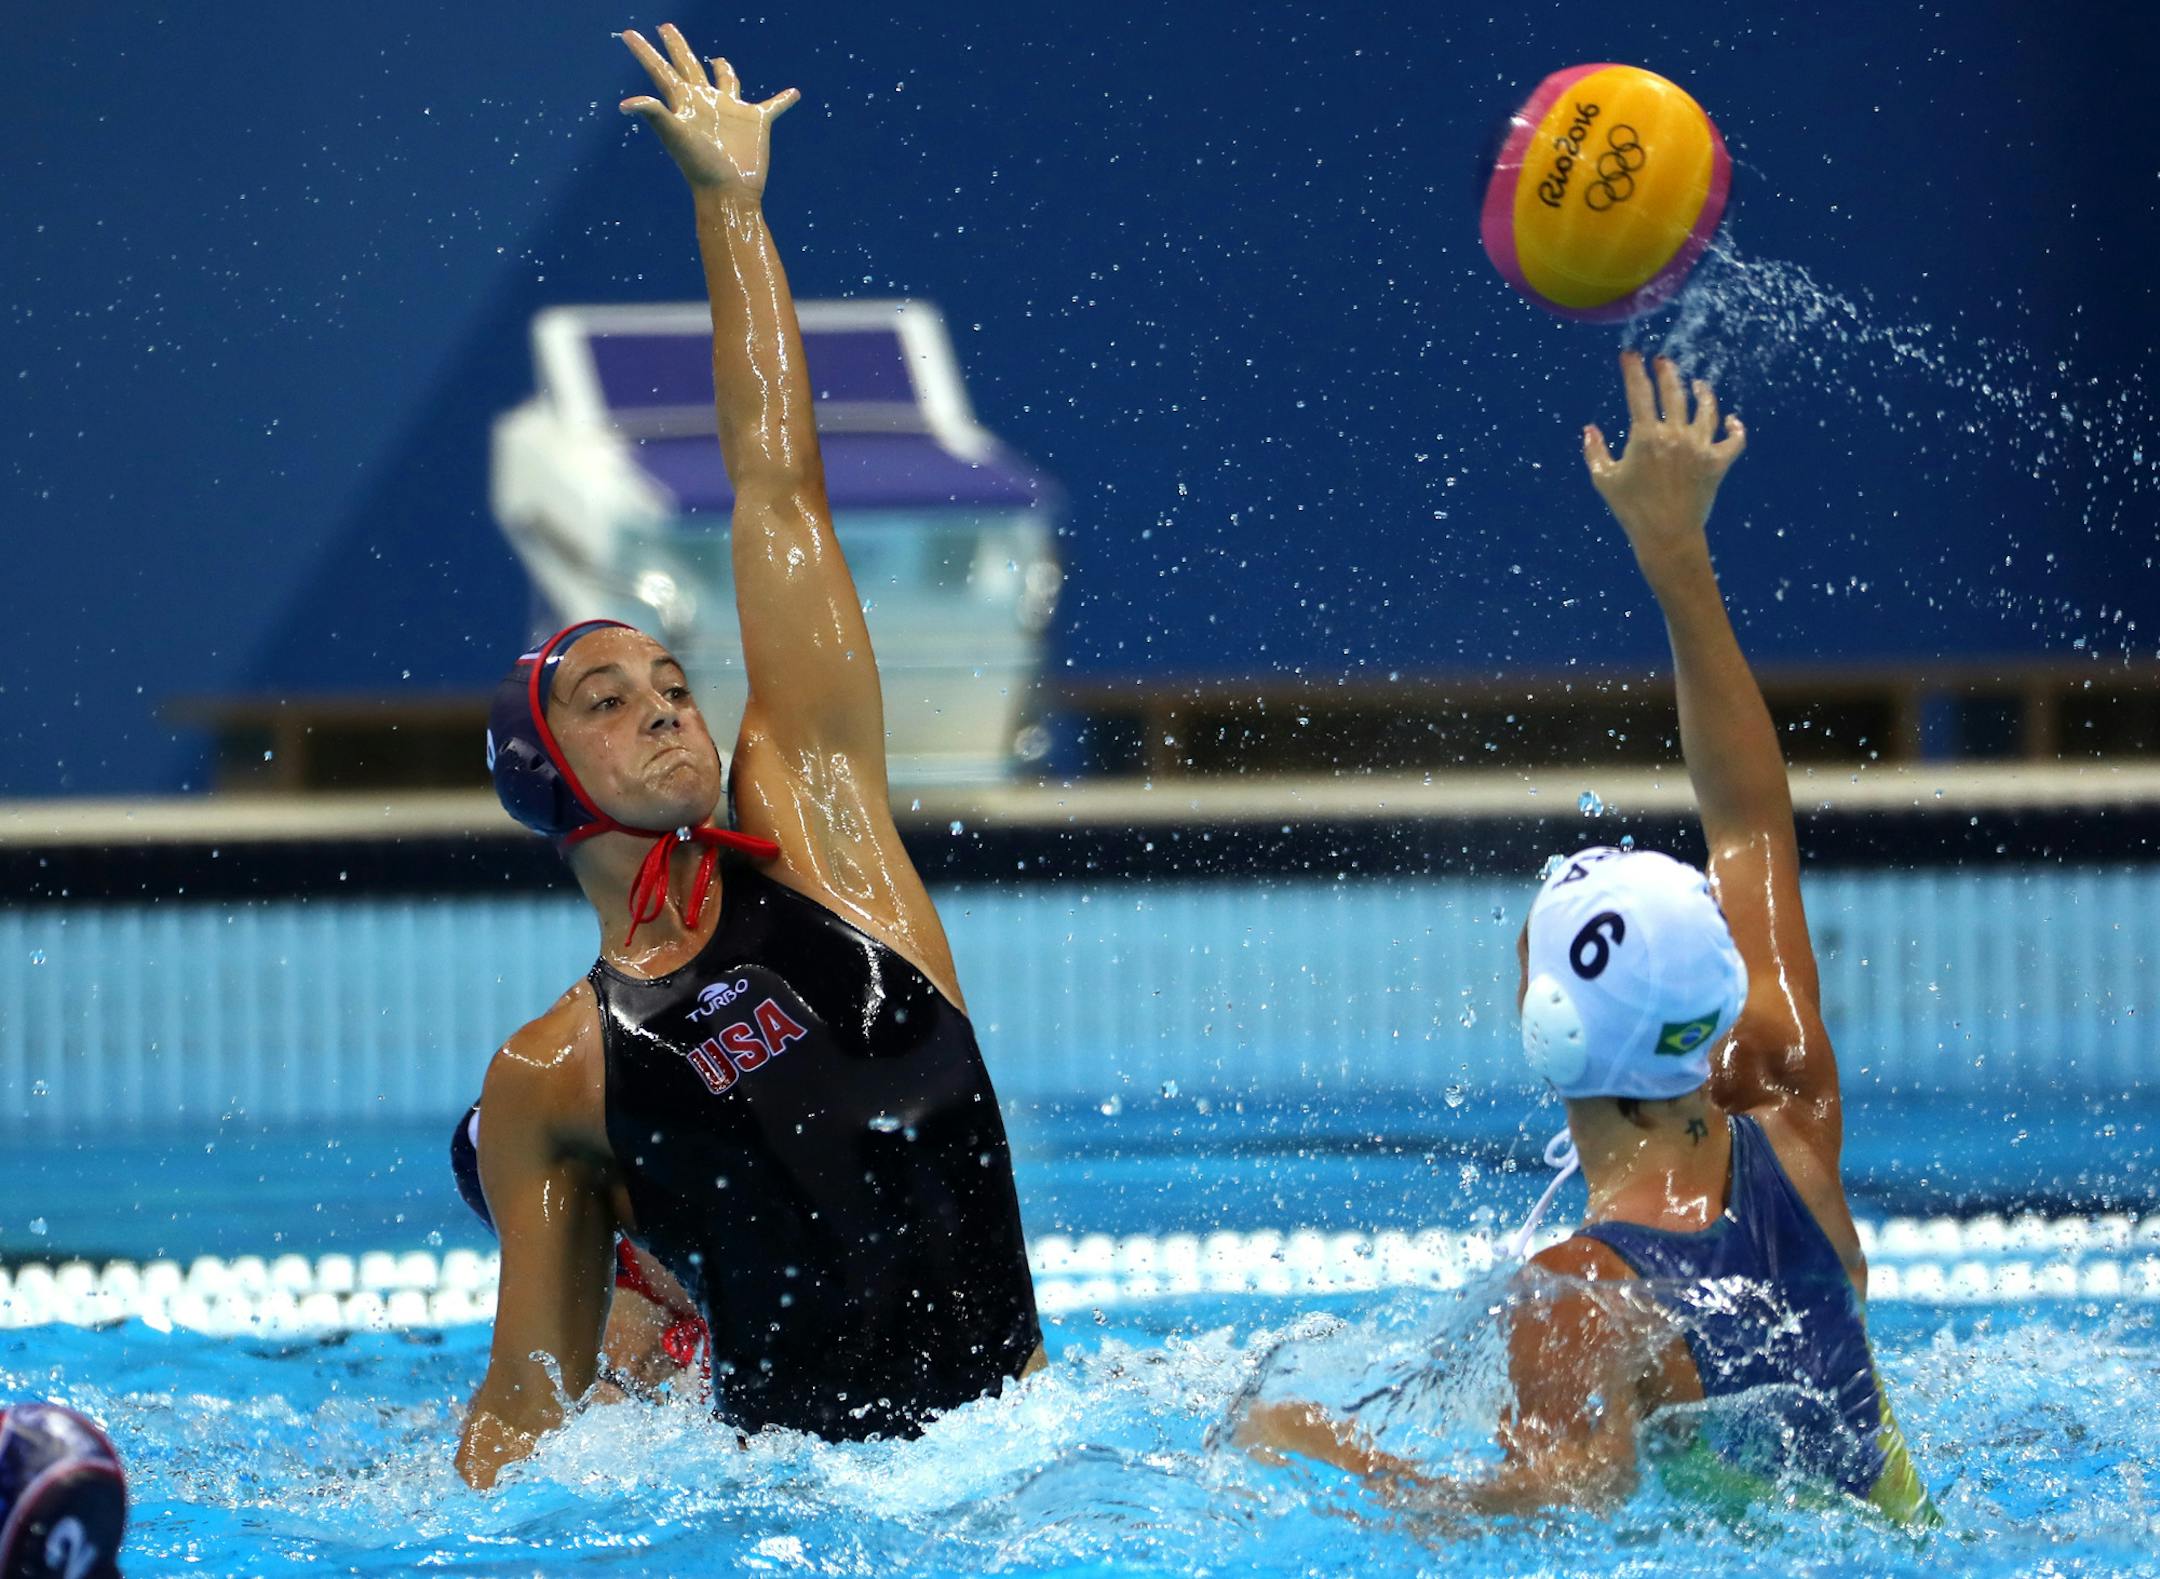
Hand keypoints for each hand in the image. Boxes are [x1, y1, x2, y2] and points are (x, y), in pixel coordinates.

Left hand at [619, 24, 798, 195]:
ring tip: (719, 60)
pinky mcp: (757, 122)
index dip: (645, 53)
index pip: (661, 71)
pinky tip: (794, 93)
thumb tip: (626, 105)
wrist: (729, 192)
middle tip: (665, 27)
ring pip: (726, 82)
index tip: (628, 35)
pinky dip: (783, 100)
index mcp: (685, 102)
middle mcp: (706, 103)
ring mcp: (732, 112)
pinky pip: (774, 106)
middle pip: (689, 66)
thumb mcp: (676, 137)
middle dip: (677, 47)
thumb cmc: (700, 167)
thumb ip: (655, 114)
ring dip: (724, 70)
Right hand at [1582, 351, 1744, 573]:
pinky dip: (1735, 428)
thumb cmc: (1630, 510)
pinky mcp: (1718, 463)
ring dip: (1703, 392)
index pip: (1639, 392)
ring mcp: (1700, 447)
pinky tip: (1731, 420)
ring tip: (1698, 384)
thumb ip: (1594, 451)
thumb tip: (1589, 428)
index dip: (1633, 370)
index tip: (1630, 355)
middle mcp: (1676, 435)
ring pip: (1707, 408)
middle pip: (1674, 391)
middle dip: (1667, 371)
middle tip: (1663, 361)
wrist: (1667, 537)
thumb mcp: (1604, 480)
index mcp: (1646, 436)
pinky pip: (1734, 439)